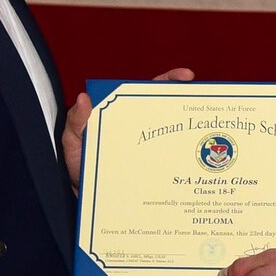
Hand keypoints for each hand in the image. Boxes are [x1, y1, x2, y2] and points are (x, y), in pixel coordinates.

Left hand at [62, 67, 193, 191]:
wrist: (86, 200)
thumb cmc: (79, 167)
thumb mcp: (72, 143)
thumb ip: (76, 122)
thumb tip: (84, 99)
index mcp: (122, 116)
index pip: (146, 93)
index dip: (167, 81)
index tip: (185, 76)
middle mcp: (141, 129)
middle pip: (168, 111)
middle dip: (188, 102)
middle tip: (201, 98)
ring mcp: (151, 150)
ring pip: (174, 136)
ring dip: (190, 134)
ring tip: (202, 130)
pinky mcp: (155, 170)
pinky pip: (172, 163)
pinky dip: (185, 162)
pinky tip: (196, 162)